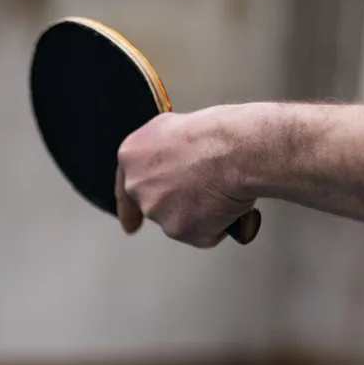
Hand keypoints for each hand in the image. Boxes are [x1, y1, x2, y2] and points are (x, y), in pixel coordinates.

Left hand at [115, 106, 257, 247]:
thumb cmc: (217, 134)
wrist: (237, 150)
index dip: (130, 209)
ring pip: (180, 221)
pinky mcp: (176, 229)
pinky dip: (217, 227)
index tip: (131, 225)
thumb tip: (172, 161)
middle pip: (154, 205)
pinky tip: (226, 206)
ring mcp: (154, 208)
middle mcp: (137, 184)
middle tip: (204, 191)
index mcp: (132, 155)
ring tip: (220, 190)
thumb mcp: (175, 128)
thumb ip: (162, 151)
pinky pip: (202, 236)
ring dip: (200, 214)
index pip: (126, 188)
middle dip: (176, 205)